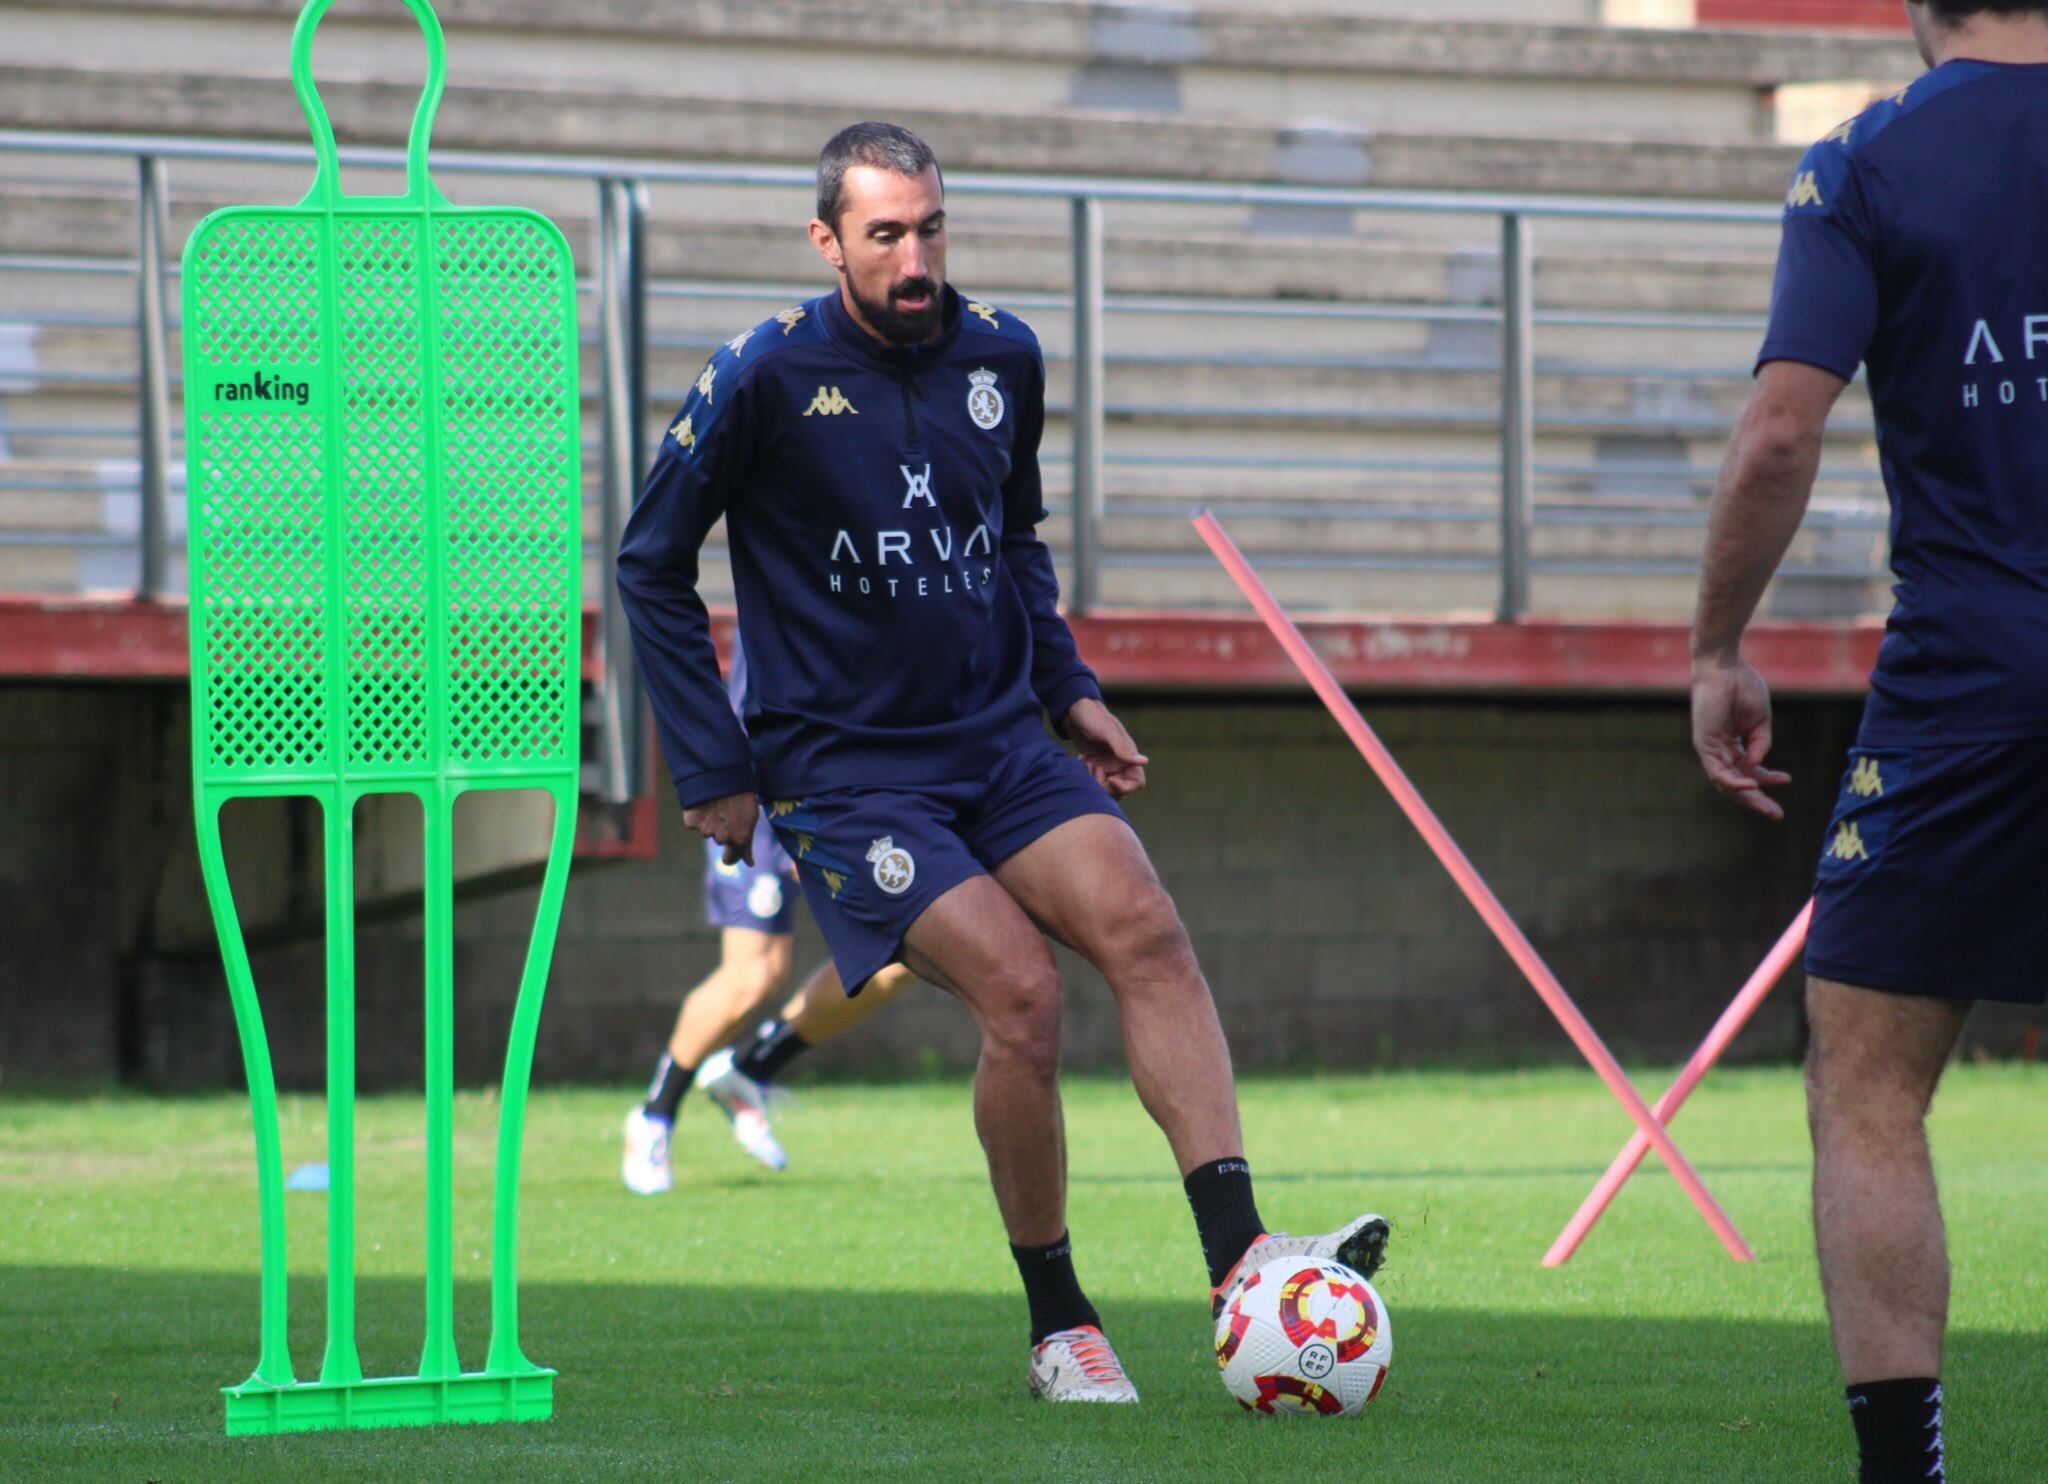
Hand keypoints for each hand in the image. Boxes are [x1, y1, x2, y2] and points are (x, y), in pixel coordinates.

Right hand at [683, 791, 758, 864]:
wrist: (722, 773)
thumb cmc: (741, 794)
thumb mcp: (751, 817)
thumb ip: (747, 843)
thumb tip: (750, 863)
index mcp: (740, 838)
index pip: (730, 859)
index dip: (730, 856)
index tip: (728, 855)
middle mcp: (722, 838)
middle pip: (719, 840)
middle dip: (722, 829)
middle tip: (727, 811)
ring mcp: (705, 830)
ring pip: (706, 831)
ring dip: (710, 821)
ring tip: (717, 803)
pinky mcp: (691, 821)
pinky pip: (694, 823)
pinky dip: (697, 815)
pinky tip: (704, 803)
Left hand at [1064, 697, 1148, 797]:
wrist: (1073, 708)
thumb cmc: (1092, 715)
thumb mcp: (1106, 731)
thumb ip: (1123, 748)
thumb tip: (1144, 762)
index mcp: (1127, 755)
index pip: (1136, 782)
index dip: (1125, 787)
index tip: (1110, 780)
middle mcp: (1119, 762)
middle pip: (1119, 790)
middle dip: (1105, 786)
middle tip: (1092, 769)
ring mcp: (1106, 764)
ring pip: (1104, 787)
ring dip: (1093, 781)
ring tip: (1085, 763)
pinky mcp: (1093, 764)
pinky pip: (1092, 780)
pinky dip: (1086, 775)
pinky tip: (1081, 760)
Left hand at [1691, 657, 1790, 820]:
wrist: (1726, 667)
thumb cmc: (1742, 688)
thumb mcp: (1759, 722)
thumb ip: (1761, 744)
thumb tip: (1758, 766)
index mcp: (1734, 745)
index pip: (1749, 771)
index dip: (1768, 780)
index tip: (1787, 781)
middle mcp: (1720, 750)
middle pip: (1737, 783)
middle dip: (1757, 800)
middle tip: (1777, 815)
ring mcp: (1710, 748)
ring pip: (1726, 782)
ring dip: (1747, 796)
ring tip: (1767, 806)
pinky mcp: (1703, 743)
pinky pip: (1716, 770)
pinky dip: (1732, 780)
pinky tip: (1748, 786)